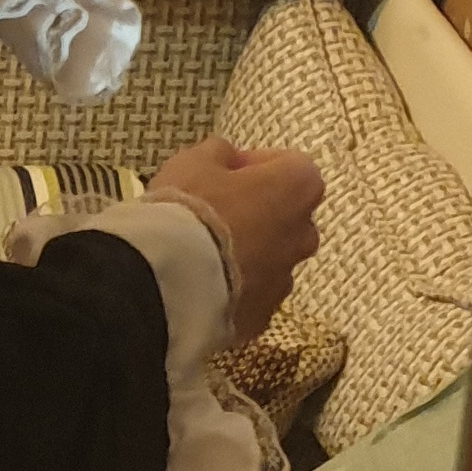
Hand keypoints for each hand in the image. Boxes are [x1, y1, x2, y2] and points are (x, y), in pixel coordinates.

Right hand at [146, 141, 327, 343]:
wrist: (168, 282)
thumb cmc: (189, 208)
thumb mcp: (194, 161)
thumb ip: (219, 153)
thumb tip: (228, 158)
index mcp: (297, 188)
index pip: (291, 165)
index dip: (256, 164)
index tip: (225, 171)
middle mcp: (303, 235)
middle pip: (287, 216)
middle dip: (259, 211)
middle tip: (216, 211)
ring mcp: (284, 281)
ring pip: (271, 259)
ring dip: (247, 252)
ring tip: (203, 253)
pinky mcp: (263, 317)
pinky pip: (251, 294)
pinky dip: (234, 287)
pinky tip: (199, 284)